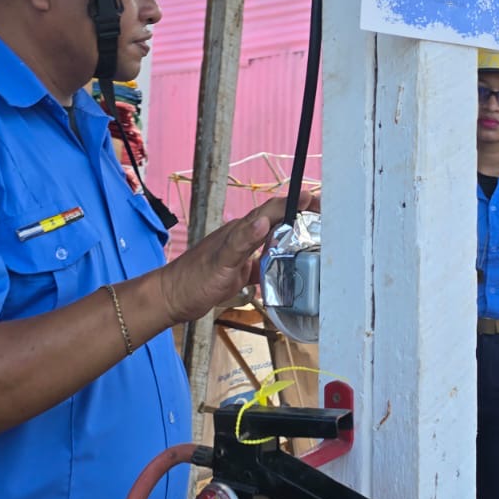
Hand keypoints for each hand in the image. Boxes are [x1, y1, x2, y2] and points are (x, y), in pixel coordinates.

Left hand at [157, 194, 316, 324]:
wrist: (172, 299)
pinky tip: (292, 274)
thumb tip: (266, 222)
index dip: (294, 203)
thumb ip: (242, 242)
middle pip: (277, 223)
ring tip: (317, 241)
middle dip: (300, 217)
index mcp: (240, 230)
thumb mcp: (220, 261)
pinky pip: (266, 264)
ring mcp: (242, 254)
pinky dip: (281, 266)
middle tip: (326, 218)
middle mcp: (243, 238)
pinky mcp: (240, 271)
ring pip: (273, 243)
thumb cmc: (193, 280)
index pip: (272, 210)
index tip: (316, 199)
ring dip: (293, 240)